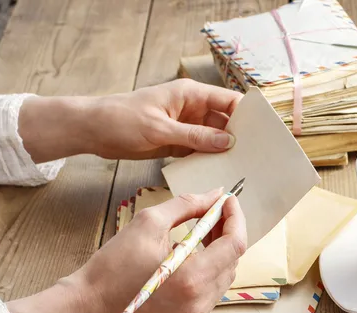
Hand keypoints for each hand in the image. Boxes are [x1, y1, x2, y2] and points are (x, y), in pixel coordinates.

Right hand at [7, 189, 246, 312]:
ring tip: (202, 231)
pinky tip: (192, 256)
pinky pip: (211, 293)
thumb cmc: (112, 266)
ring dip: (219, 252)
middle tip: (213, 212)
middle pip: (233, 261)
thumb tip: (214, 195)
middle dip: (227, 232)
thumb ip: (187, 205)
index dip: (235, 218)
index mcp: (193, 279)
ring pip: (224, 277)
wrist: (85, 308)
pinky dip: (208, 271)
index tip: (228, 200)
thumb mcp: (148, 224)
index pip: (234, 244)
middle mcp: (200, 303)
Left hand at [18, 79, 242, 162]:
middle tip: (256, 157)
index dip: (247, 115)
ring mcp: (185, 126)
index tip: (263, 133)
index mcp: (190, 95)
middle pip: (225, 122)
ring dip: (224, 151)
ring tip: (242, 168)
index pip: (228, 101)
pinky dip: (208, 159)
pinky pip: (200, 150)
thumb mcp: (160, 129)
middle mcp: (192, 109)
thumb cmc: (121, 120)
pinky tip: (219, 172)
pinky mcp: (177, 142)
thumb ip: (195, 137)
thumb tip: (229, 142)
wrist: (93, 131)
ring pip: (213, 138)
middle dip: (239, 137)